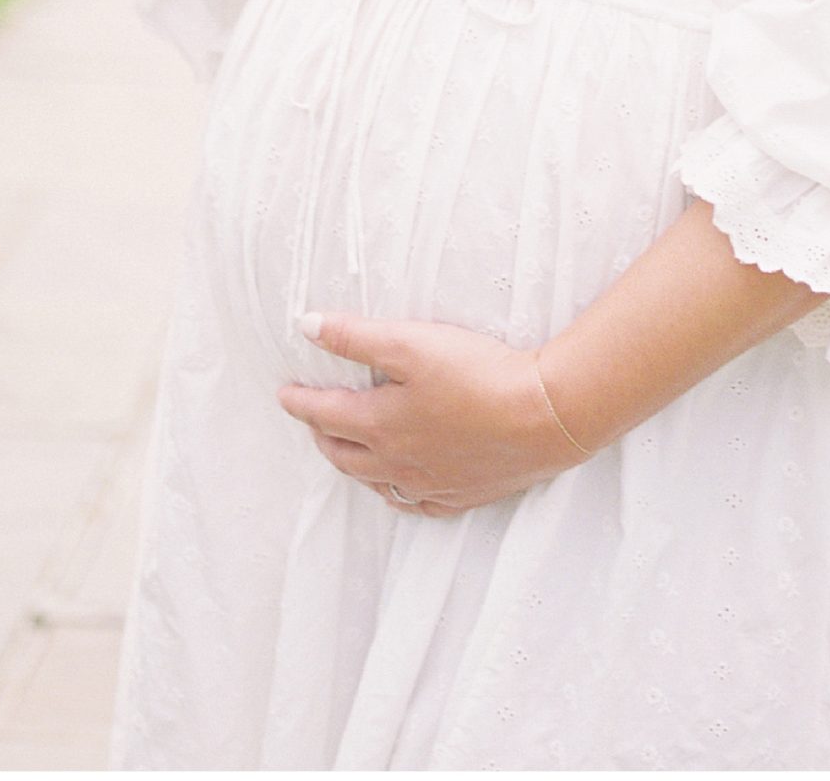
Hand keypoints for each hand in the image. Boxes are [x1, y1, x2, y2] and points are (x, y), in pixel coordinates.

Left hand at [276, 310, 595, 514]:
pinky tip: (400, 488)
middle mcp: (398, 462)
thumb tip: (306, 327)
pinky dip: (397, 494)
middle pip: (344, 453)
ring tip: (347, 450)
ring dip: (355, 464)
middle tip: (312, 421)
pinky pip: (417, 503)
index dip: (300, 402)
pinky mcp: (463, 494)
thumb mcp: (411, 342)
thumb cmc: (478, 373)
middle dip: (322, 435)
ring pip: (377, 482)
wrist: (545, 416)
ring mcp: (430, 484)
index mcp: (380, 424)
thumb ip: (356, 337)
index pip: (325, 413)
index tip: (284, 393)